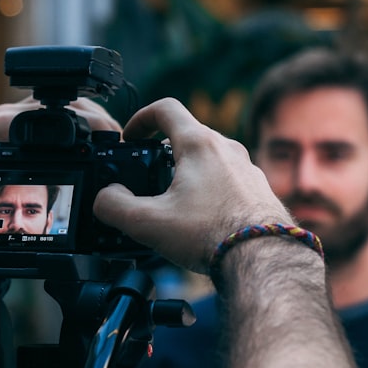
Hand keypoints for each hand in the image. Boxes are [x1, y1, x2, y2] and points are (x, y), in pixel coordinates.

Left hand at [0, 96, 120, 228]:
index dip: (96, 127)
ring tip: (108, 141)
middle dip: (100, 121)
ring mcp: (10, 115)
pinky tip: (82, 140)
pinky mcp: (7, 121)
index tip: (116, 141)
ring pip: (60, 107)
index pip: (64, 117)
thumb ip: (4, 218)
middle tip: (121, 143)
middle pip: (70, 106)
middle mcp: (11, 116)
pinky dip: (68, 123)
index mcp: (7, 129)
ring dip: (86, 118)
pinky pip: (46, 115)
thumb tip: (34, 234)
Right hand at [93, 98, 294, 272]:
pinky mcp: (258, 190)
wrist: (263, 259)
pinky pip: (227, 179)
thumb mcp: (147, 223)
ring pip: (209, 158)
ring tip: (175, 202)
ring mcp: (246, 168)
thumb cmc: (212, 235)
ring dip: (187, 172)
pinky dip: (209, 189)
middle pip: (187, 135)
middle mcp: (227, 149)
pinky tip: (203, 218)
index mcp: (199, 144)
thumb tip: (105, 198)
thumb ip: (114, 207)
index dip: (140, 119)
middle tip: (147, 176)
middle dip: (162, 152)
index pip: (165, 109)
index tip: (131, 137)